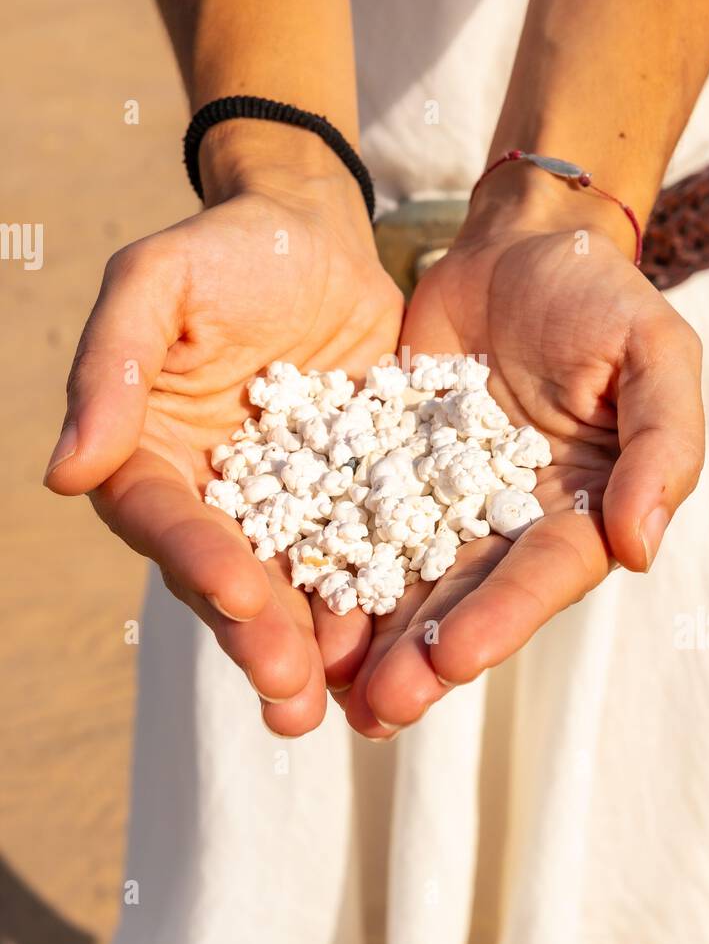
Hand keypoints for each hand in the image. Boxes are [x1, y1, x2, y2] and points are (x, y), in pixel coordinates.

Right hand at [45, 128, 402, 736]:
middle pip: (230, 575)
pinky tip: (407, 642)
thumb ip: (113, 366)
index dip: (197, 559)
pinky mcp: (356, 497)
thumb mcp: (157, 281)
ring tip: (342, 705)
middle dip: (258, 635)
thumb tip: (65, 474)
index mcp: (152, 456)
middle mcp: (217, 497)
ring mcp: (290, 504)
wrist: (317, 237)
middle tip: (290, 693)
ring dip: (315, 647)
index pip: (166, 520)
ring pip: (297, 584)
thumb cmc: (223, 249)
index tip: (237, 593)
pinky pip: (368, 552)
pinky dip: (383, 598)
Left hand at [339, 184, 703, 737]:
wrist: (518, 246)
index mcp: (583, 509)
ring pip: (406, 578)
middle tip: (381, 707)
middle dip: (427, 654)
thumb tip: (642, 549)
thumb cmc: (601, 295)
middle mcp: (512, 522)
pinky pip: (356, 522)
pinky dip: (330, 566)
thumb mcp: (654, 353)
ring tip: (333, 691)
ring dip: (374, 636)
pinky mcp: (387, 472)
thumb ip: (662, 445)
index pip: (545, 575)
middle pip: (469, 597)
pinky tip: (294, 608)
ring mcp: (444, 502)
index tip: (458, 659)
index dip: (504, 619)